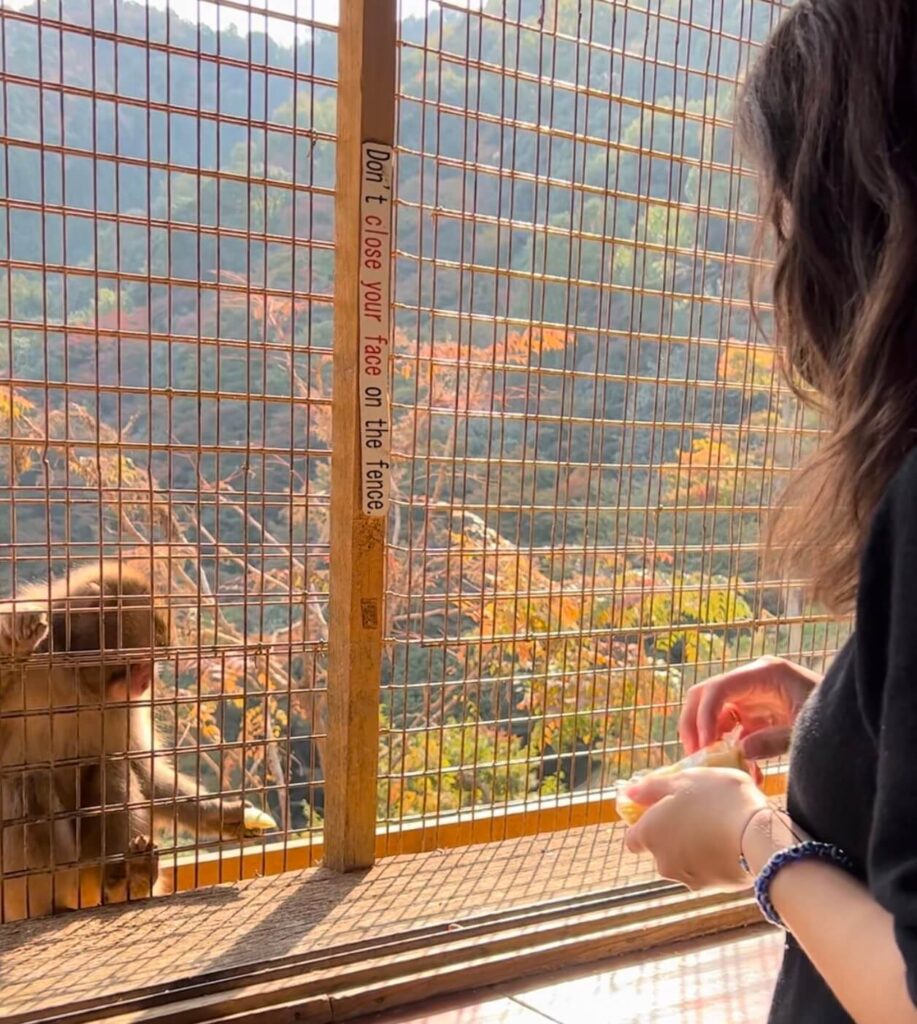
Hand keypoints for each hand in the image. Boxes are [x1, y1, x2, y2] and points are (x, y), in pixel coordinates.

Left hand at [623, 768, 768, 890]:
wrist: (759, 836)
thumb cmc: (717, 800)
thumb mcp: (684, 780)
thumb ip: (653, 787)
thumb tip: (629, 792)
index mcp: (650, 835)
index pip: (633, 839)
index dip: (645, 826)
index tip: (662, 812)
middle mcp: (663, 863)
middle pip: (660, 851)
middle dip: (673, 836)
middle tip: (696, 814)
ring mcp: (688, 879)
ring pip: (684, 862)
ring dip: (694, 849)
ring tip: (718, 827)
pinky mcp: (714, 889)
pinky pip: (708, 871)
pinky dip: (714, 861)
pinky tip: (731, 843)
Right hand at [679, 656, 820, 759]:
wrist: (855, 720)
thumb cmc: (834, 720)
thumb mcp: (805, 731)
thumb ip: (773, 740)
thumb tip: (739, 751)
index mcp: (765, 673)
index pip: (719, 688)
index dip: (704, 716)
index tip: (703, 747)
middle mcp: (752, 678)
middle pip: (705, 694)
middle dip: (694, 724)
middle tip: (693, 754)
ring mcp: (751, 693)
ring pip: (712, 710)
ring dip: (707, 737)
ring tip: (710, 766)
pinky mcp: (754, 711)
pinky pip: (729, 726)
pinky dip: (727, 746)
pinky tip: (740, 770)